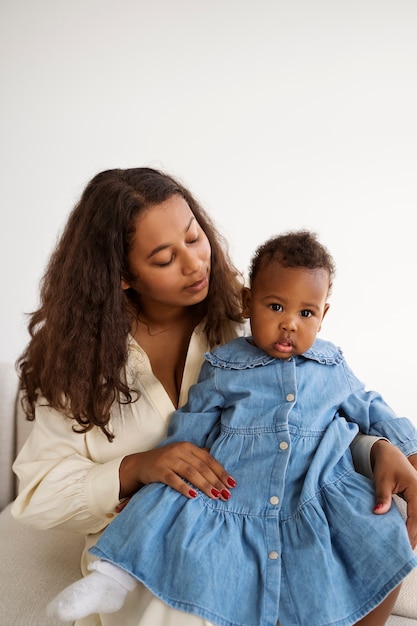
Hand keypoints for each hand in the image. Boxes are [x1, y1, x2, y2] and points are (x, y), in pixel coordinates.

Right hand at [118, 441, 235, 501]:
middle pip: (202, 466)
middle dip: (216, 481)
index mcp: (188, 447)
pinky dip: (184, 487)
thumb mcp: (182, 455)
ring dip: (204, 485)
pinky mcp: (159, 470)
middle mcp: (179, 451)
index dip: (221, 471)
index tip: (232, 483)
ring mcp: (168, 460)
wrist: (139, 464)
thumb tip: (217, 462)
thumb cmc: (165, 461)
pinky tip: (193, 496)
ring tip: (215, 496)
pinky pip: (173, 479)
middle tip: (226, 494)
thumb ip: (198, 456)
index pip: (208, 459)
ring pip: (190, 472)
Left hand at [371, 439, 416, 548]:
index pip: (416, 517)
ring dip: (416, 531)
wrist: (389, 453)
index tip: (406, 545)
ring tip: (407, 546)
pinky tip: (408, 535)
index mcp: (416, 490)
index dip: (411, 532)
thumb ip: (382, 497)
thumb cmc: (386, 464)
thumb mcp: (382, 480)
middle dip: (415, 535)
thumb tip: (378, 513)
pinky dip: (414, 525)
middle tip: (407, 551)